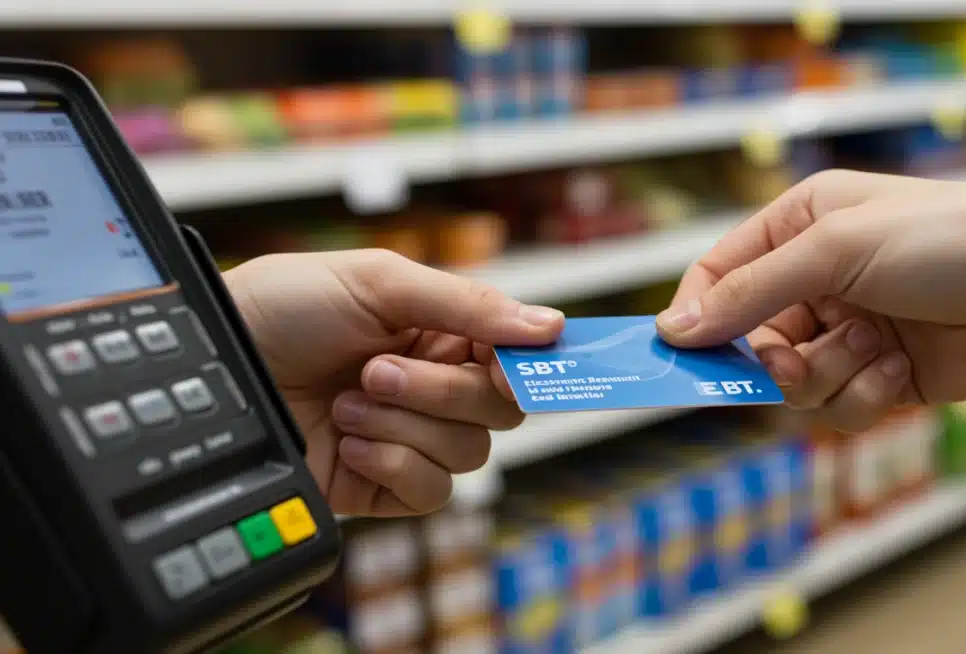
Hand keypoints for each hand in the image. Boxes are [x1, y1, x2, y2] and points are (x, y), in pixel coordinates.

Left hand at [223, 249, 563, 516]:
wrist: (213, 365)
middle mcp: (433, 385)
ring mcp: (409, 437)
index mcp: (441, 330)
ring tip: (348, 401)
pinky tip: (350, 442)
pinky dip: (393, 464)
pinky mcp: (383, 485)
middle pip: (500, 410)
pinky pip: (431, 491)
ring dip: (405, 425)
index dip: (522, 366)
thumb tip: (552, 326)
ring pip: (469, 452)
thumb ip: (470, 304)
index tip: (505, 367)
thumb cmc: (285, 307)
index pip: (515, 357)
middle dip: (442, 392)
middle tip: (377, 370)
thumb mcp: (378, 283)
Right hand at [657, 170, 965, 431]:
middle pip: (748, 340)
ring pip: (791, 383)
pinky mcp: (880, 377)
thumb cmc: (948, 239)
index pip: (719, 274)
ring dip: (829, 375)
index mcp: (800, 228)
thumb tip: (673, 328)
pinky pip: (838, 406)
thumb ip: (751, 290)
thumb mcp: (838, 249)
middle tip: (791, 363)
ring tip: (876, 349)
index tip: (680, 351)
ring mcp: (849, 330)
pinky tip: (902, 368)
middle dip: (772, 358)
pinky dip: (865, 394)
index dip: (697, 314)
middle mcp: (818, 280)